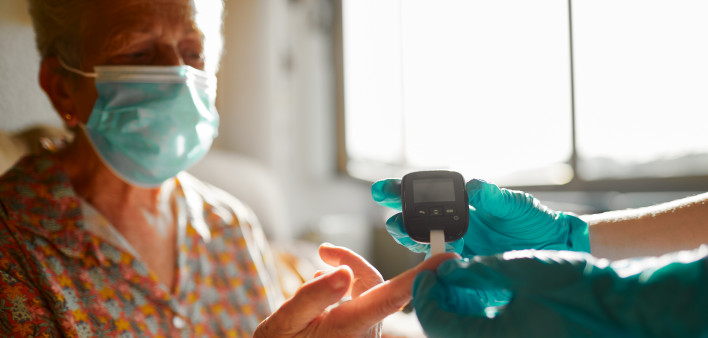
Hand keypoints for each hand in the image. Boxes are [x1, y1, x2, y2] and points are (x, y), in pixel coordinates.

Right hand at [254, 243, 458, 337]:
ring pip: (366, 292)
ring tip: (311, 291)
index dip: (420, 275)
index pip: (391, 296)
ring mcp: (365, 334)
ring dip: (342, 280)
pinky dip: (341, 294)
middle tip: (324, 251)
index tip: (446, 260)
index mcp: (348, 326)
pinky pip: (360, 303)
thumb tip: (342, 270)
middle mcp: (365, 332)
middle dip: (351, 262)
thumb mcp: (284, 322)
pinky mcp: (363, 332)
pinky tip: (319, 304)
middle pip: (373, 282)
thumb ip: (313, 296)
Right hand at [372, 177, 589, 307]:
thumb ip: (493, 197)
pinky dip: (431, 268)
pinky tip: (426, 265)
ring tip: (403, 232)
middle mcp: (452, 227)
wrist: (551, 247)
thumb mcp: (514, 205)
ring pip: (425, 246)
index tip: (383, 190)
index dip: (400, 192)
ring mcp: (456, 250)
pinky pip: (442, 270)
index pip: (423, 196)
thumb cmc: (530, 220)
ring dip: (412, 239)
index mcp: (459, 205)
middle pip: (415, 222)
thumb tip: (474, 187)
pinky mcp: (464, 271)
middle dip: (399, 219)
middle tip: (393, 218)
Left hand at [412, 247, 707, 337]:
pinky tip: (482, 301)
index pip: (437, 323)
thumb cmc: (580, 290)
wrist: (627, 313)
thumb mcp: (520, 271)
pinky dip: (478, 324)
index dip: (424, 294)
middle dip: (437, 304)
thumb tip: (447, 269)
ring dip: (455, 314)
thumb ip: (476, 271)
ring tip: (458, 283)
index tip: (425, 272)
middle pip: (448, 334)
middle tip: (439, 276)